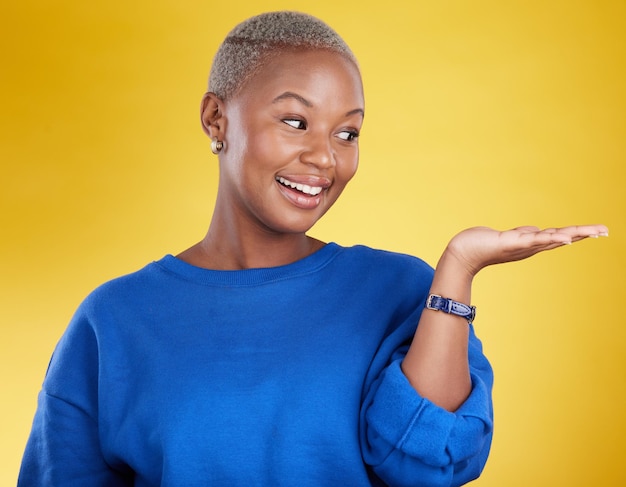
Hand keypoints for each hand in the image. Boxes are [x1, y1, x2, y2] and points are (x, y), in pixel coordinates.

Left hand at [444, 224, 608, 277]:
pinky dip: (551, 239)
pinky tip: (566, 238)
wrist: (461, 253)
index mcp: (530, 244)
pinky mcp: (511, 242)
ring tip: (594, 232)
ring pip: (552, 238)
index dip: (578, 234)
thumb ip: (523, 234)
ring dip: (574, 234)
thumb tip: (536, 230)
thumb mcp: (509, 237)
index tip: (598, 231)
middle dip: (584, 234)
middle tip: (606, 230)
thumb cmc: (482, 245)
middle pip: (562, 238)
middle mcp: (529, 247)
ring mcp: (521, 246)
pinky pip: (534, 240)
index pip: (558, 237)